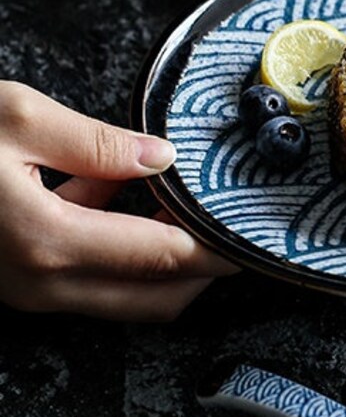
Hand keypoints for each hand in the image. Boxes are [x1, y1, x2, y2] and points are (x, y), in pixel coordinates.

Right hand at [0, 81, 236, 319]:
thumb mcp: (20, 119)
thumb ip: (99, 143)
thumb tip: (160, 157)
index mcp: (49, 241)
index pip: (163, 257)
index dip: (216, 247)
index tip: (251, 231)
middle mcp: (41, 281)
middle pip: (155, 298)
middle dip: (201, 267)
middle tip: (227, 223)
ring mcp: (28, 288)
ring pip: (125, 294)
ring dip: (162, 259)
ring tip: (183, 203)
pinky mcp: (18, 279)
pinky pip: (89, 276)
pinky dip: (119, 248)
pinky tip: (118, 191)